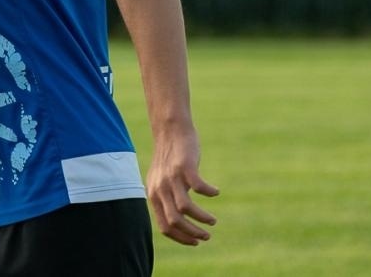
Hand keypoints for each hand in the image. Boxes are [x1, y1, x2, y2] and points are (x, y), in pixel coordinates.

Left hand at [146, 124, 218, 245]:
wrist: (170, 129)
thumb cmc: (169, 157)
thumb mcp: (162, 180)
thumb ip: (165, 197)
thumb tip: (177, 219)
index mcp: (154, 195)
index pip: (165, 227)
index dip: (181, 238)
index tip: (195, 242)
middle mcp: (160, 188)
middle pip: (174, 221)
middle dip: (193, 233)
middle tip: (207, 236)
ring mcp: (172, 177)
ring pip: (185, 208)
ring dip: (201, 218)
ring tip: (213, 220)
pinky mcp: (184, 166)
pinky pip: (198, 186)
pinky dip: (209, 192)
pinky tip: (215, 192)